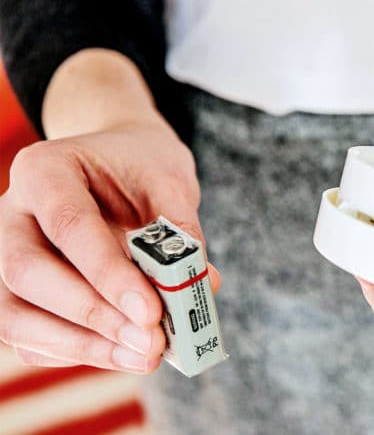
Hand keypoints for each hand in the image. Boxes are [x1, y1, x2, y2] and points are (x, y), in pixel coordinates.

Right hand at [0, 118, 219, 372]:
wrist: (121, 167)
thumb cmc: (142, 171)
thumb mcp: (168, 182)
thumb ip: (181, 231)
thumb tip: (203, 285)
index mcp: (44, 170)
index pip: (68, 224)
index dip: (108, 274)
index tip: (150, 311)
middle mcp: (12, 214)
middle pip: (28, 274)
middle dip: (93, 316)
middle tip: (151, 340)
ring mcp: (5, 257)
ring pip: (16, 316)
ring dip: (84, 345)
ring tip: (145, 356)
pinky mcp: (16, 295)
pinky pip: (28, 338)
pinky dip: (77, 352)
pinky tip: (125, 355)